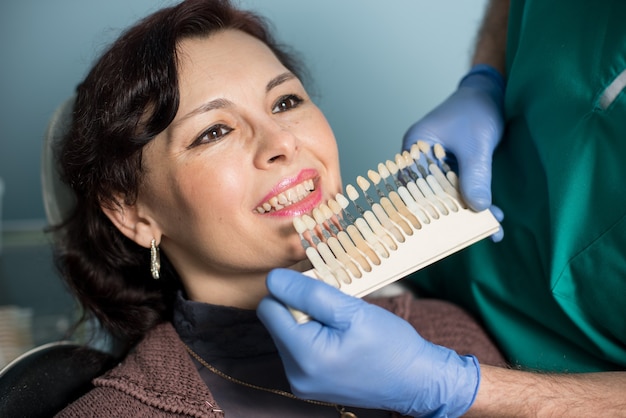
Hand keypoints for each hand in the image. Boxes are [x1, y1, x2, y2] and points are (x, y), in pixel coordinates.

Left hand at [257, 269, 480, 416]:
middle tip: (338, 312)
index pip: (269, 308)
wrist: (415, 380)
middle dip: (302, 308)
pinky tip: (340, 339)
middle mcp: (294, 375)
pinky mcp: (308, 384)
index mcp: (303, 356)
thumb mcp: (351, 310)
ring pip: (287, 334)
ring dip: (309, 322)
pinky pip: (298, 349)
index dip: (292, 292)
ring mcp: (300, 383)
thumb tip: (273, 279)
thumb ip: (309, 293)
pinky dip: (314, 337)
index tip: (323, 293)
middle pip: (276, 322)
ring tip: (342, 327)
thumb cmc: (390, 345)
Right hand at [403, 64, 504, 217]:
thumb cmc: (477, 108)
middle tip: (476, 234)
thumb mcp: (477, 143)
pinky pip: (462, 188)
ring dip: (470, 210)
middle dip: (456, 215)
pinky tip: (494, 216)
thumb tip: (478, 208)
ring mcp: (438, 163)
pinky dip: (476, 200)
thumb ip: (476, 175)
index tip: (449, 230)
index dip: (431, 209)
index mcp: (415, 147)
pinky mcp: (454, 167)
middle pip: (433, 193)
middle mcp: (422, 158)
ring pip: (450, 194)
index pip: (415, 185)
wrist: (492, 91)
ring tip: (493, 228)